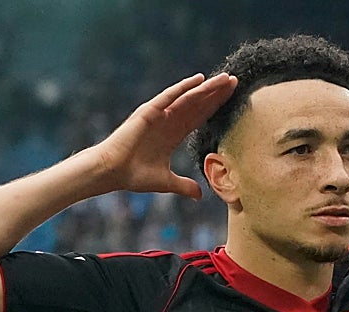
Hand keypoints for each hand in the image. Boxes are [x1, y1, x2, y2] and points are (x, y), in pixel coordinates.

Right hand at [94, 73, 236, 198]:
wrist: (112, 172)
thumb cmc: (134, 175)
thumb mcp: (166, 183)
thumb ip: (184, 186)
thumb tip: (199, 196)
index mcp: (173, 134)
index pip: (200, 117)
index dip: (216, 107)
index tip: (233, 98)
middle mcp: (168, 120)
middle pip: (198, 104)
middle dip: (217, 94)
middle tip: (235, 81)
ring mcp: (159, 114)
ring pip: (189, 98)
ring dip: (207, 88)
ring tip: (225, 79)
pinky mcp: (149, 112)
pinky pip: (169, 97)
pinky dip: (184, 87)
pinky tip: (199, 79)